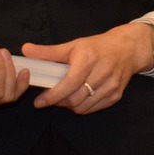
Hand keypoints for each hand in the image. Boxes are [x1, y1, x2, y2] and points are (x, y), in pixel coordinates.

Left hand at [23, 21, 153, 114]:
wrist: (127, 49)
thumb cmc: (97, 47)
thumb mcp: (73, 45)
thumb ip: (48, 52)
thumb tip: (25, 50)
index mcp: (89, 59)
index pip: (69, 83)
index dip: (53, 96)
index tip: (39, 102)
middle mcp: (102, 73)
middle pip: (75, 99)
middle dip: (58, 102)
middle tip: (50, 97)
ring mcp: (111, 86)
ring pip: (83, 107)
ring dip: (69, 106)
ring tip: (64, 97)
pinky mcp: (116, 95)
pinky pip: (93, 109)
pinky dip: (82, 107)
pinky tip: (78, 97)